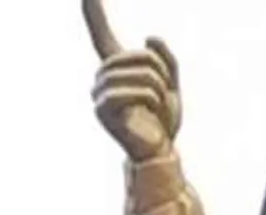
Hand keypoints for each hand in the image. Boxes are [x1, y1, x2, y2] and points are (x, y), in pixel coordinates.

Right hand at [85, 0, 181, 161]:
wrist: (160, 150)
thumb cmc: (162, 120)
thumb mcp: (172, 85)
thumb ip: (166, 60)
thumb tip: (150, 36)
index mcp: (117, 68)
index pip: (101, 33)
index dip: (93, 12)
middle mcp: (103, 76)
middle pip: (138, 56)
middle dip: (161, 74)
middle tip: (162, 96)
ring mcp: (99, 92)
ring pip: (141, 73)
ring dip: (159, 90)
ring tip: (157, 107)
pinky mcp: (102, 108)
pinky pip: (131, 91)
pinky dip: (151, 100)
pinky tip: (150, 113)